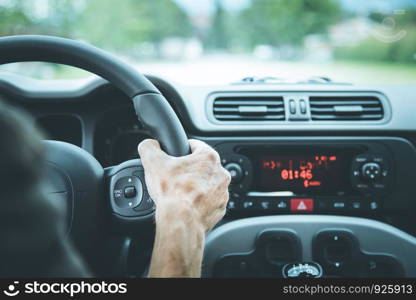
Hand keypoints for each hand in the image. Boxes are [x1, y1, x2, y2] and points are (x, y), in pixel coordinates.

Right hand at [138, 138, 230, 276]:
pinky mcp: (220, 209)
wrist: (181, 222)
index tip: (175, 156)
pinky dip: (200, 203)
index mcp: (209, 158)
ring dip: (196, 186)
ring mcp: (222, 193)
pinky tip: (187, 205)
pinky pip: (210, 202)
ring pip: (207, 184)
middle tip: (174, 177)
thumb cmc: (172, 193)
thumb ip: (150, 148)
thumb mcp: (153, 162)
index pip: (195, 145)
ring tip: (180, 193)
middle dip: (189, 170)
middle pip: (202, 166)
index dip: (181, 149)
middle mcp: (220, 174)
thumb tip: (149, 145)